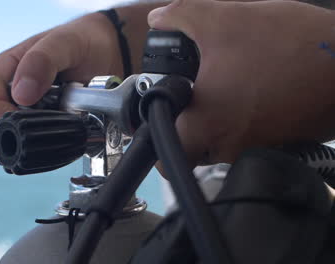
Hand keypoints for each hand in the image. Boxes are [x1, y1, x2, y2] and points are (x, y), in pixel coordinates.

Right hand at [0, 13, 123, 127]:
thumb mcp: (63, 42)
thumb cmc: (80, 39)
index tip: (33, 116)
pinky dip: (62, 131)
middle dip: (31, 126)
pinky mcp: (51, 119)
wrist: (108, 49)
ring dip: (50, 128)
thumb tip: (21, 95)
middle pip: (6, 128)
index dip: (6, 118)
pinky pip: (50, 135)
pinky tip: (74, 115)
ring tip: (68, 108)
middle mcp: (13, 92)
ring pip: (29, 135)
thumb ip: (41, 61)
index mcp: (4, 72)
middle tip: (57, 110)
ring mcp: (32, 108)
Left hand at [148, 0, 334, 164]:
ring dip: (214, 125)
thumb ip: (182, 16)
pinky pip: (246, 142)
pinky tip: (246, 97)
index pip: (167, 160)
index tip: (157, 122)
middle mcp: (230, 147)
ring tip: (220, 93)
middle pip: (192, 153)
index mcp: (210, 124)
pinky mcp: (279, 145)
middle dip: (185, 129)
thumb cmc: (286, 43)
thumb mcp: (225, 19)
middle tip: (187, 102)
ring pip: (219, 148)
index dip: (156, 142)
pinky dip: (240, 125)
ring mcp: (257, 150)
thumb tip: (158, 18)